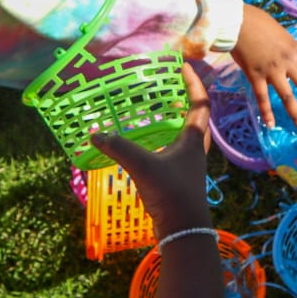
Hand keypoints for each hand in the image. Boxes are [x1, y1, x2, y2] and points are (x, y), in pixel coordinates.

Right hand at [92, 64, 212, 234]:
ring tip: (159, 112)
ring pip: (187, 136)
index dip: (194, 84)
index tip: (185, 67)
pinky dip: (165, 142)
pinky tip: (150, 146)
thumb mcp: (143, 166)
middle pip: (197, 118)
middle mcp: (196, 150)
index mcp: (193, 140)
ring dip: (177, 122)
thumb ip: (119, 148)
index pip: (200, 103)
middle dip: (188, 100)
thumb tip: (96, 134)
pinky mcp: (181, 179)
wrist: (183, 230)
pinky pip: (176, 152)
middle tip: (173, 88)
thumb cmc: (171, 193)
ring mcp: (189, 165)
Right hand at [230, 5, 296, 131]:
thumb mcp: (281, 32)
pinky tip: (271, 125)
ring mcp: (272, 71)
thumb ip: (287, 45)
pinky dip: (267, 113)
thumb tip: (289, 53)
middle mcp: (288, 63)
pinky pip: (263, 98)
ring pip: (288, 97)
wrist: (239, 22)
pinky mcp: (255, 76)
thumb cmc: (258, 22)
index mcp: (295, 49)